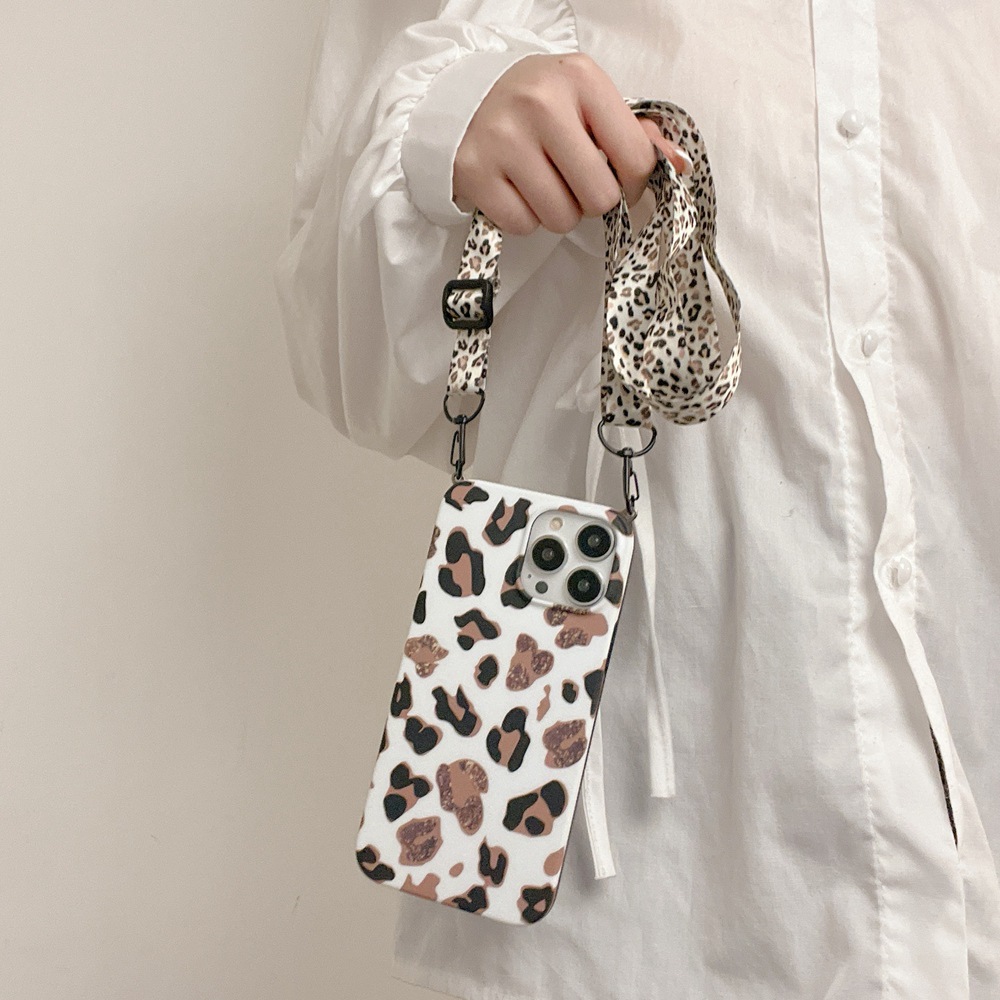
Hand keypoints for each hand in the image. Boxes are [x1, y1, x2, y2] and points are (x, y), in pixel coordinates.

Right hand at [451, 52, 690, 235]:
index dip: (633, 183)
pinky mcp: (474, 172)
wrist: (463, 99)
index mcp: (580, 79)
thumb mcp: (588, 102)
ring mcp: (503, 139)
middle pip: (599, 197)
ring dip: (558, 212)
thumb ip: (635, 133)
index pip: (635, 158)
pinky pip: (523, 225)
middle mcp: (541, 104)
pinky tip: (516, 189)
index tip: (617, 177)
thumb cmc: (539, 105)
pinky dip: (525, 218)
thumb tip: (680, 165)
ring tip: (543, 183)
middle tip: (574, 182)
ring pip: (560, 217)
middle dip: (592, 201)